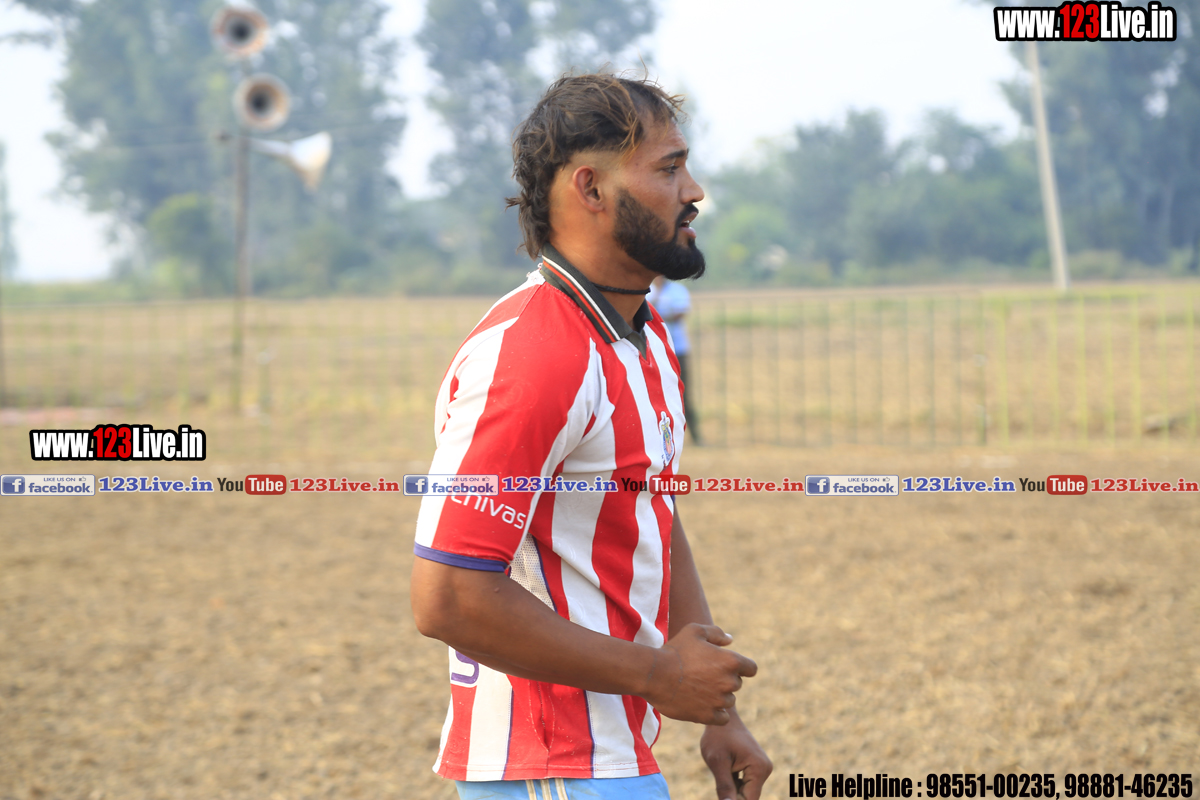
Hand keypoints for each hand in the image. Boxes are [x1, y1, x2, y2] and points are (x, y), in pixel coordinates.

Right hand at [641, 623, 756, 723]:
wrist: (654, 674)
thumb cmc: (674, 650)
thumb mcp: (694, 631)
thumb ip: (716, 633)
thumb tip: (730, 640)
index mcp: (730, 661)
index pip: (751, 669)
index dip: (742, 667)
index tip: (727, 666)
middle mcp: (729, 682)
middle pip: (737, 684)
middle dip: (725, 680)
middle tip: (704, 675)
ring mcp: (719, 701)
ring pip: (729, 701)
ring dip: (719, 696)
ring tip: (699, 689)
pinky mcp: (708, 716)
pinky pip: (722, 718)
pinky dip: (716, 713)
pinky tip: (703, 705)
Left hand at [700, 715, 772, 799]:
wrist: (722, 717)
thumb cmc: (718, 736)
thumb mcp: (717, 761)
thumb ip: (724, 786)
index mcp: (759, 769)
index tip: (723, 795)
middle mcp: (765, 769)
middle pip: (748, 797)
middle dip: (732, 796)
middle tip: (721, 777)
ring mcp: (762, 768)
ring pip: (745, 791)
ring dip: (732, 789)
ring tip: (722, 770)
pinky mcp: (756, 767)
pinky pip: (745, 784)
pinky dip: (733, 783)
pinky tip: (725, 769)